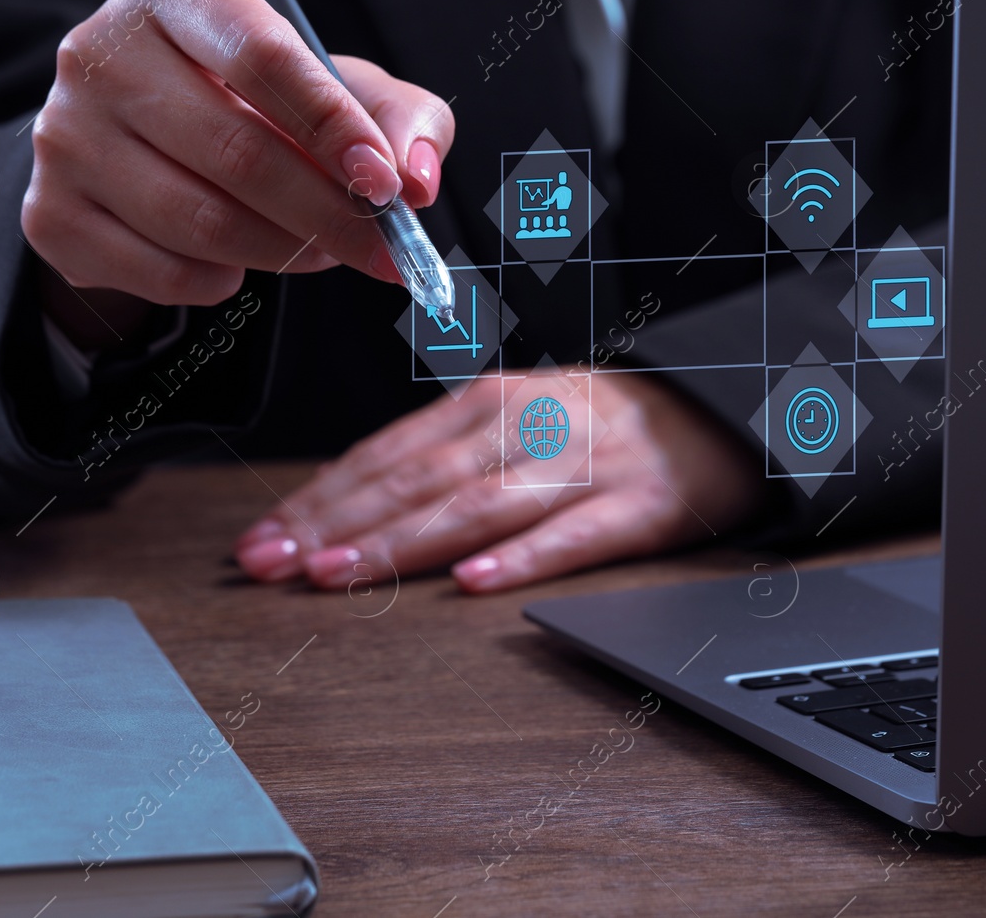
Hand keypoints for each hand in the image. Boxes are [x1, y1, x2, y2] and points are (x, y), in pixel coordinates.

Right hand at [22, 0, 453, 341]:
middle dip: (329, 215)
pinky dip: (222, 282)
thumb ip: (397, 117)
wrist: (144, 145)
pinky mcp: (49, 214)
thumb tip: (417, 180)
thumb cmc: (260, 104)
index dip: (335, 128)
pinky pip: (164, 274)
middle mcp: (98, 52)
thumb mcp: (337, 86)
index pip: (262, 57)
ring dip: (284, 252)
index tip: (388, 186)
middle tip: (384, 251)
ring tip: (318, 248)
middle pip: (236, 152)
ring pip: (201, 223)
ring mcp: (63, 137)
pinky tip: (237, 260)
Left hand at [233, 373, 766, 592]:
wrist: (720, 404)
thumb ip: (443, 455)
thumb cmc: (601, 422)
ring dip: (403, 541)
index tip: (264, 540)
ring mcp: (583, 462)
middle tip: (273, 566)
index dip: (320, 499)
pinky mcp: (639, 503)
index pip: (387, 454)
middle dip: (337, 525)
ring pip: (478, 505)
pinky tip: (476, 581)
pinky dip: (523, 557)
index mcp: (490, 403)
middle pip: (417, 480)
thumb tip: (348, 504)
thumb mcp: (517, 417)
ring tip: (344, 575)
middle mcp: (527, 425)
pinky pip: (575, 534)